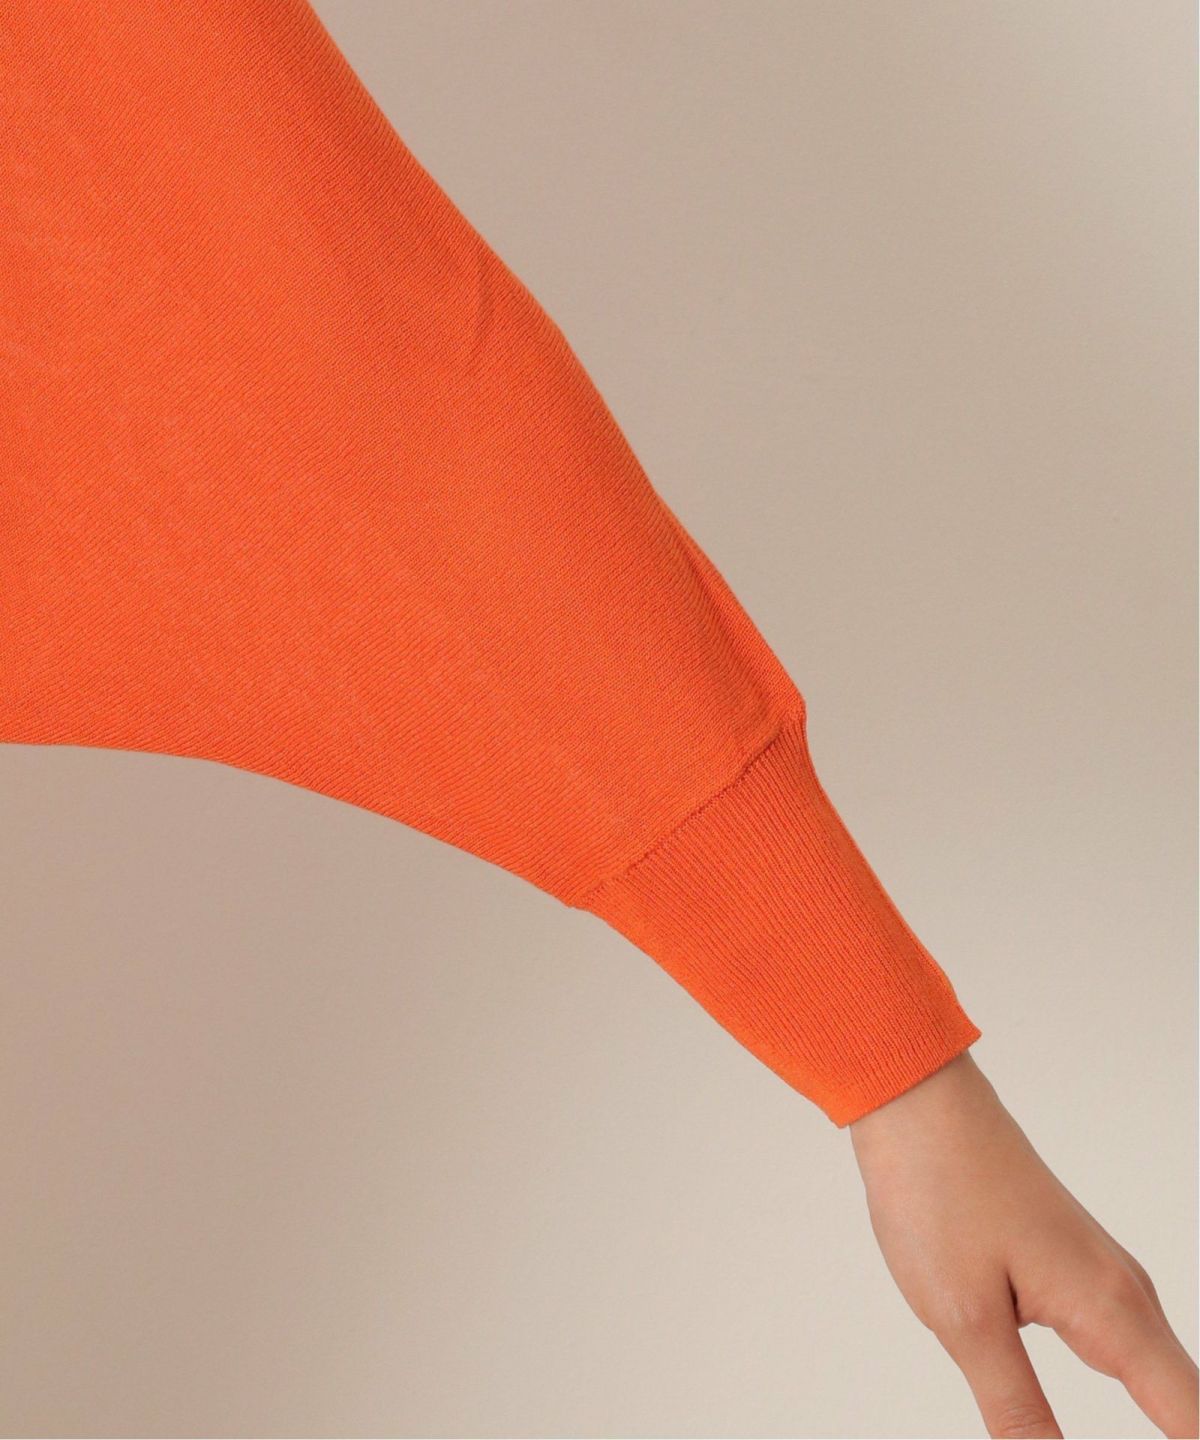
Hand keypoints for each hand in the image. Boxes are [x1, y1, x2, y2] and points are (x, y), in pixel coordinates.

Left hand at [849, 1051, 1197, 1437]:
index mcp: (1113, 1312)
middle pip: (1188, 1409)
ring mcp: (1106, 1279)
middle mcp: (1128, 1296)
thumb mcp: (966, 1322)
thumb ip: (1019, 1413)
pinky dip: (1141, 1399)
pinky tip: (1138, 1423)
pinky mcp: (1077, 1271)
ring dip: (1168, 1429)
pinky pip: (1128, 1352)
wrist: (915, 1105)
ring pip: (1161, 1380)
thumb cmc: (937, 1194)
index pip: (1192, 1424)